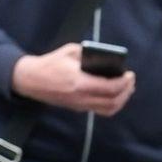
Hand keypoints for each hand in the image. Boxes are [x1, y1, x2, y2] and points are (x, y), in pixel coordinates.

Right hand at [12, 44, 136, 115]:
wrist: (31, 80)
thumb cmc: (51, 63)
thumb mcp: (70, 51)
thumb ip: (89, 54)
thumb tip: (107, 57)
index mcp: (78, 82)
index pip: (109, 87)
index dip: (123, 82)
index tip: (129, 74)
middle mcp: (80, 96)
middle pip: (112, 101)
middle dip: (125, 91)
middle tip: (130, 80)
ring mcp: (78, 104)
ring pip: (108, 109)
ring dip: (121, 100)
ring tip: (126, 89)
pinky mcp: (77, 107)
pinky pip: (100, 110)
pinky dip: (112, 104)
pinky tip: (115, 95)